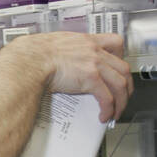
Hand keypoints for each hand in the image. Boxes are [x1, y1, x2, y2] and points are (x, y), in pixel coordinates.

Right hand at [2, 31, 131, 122]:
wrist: (30, 60)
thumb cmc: (34, 55)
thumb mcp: (55, 47)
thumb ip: (67, 54)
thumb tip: (64, 66)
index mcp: (86, 41)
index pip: (115, 42)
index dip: (121, 57)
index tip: (119, 68)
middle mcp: (94, 50)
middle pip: (123, 68)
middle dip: (126, 86)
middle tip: (122, 97)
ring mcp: (94, 63)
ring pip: (120, 84)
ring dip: (121, 101)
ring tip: (115, 112)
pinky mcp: (90, 78)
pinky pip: (107, 96)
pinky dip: (108, 108)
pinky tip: (103, 115)